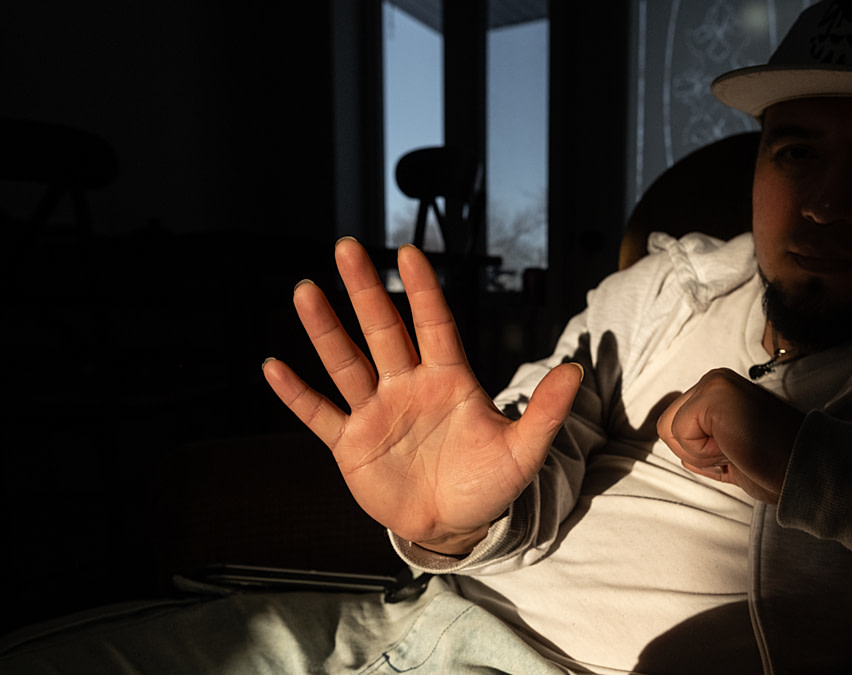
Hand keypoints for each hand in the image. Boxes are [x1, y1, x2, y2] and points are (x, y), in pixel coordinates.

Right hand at [262, 238, 582, 554]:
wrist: (456, 524)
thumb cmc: (490, 482)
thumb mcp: (524, 450)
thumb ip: (546, 411)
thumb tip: (576, 370)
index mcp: (448, 380)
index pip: (433, 324)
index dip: (421, 291)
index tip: (408, 253)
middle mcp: (408, 387)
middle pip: (383, 330)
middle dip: (364, 289)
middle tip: (346, 247)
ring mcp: (377, 413)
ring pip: (347, 363)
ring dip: (325, 330)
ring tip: (305, 290)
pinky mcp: (352, 445)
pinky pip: (320, 415)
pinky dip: (297, 394)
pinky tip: (273, 367)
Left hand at [657, 368, 802, 503]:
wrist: (803, 469)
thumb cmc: (773, 463)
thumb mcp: (728, 444)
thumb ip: (701, 434)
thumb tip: (669, 435)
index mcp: (718, 388)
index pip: (676, 426)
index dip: (701, 452)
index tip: (737, 451)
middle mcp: (714, 379)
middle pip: (667, 428)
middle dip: (698, 452)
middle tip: (738, 450)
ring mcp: (714, 384)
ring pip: (670, 431)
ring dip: (702, 454)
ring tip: (737, 448)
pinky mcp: (713, 396)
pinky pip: (680, 435)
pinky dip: (705, 454)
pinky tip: (735, 448)